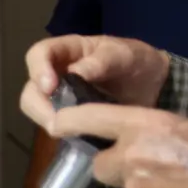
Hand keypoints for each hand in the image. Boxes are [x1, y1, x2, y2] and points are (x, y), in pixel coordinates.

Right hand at [18, 34, 170, 130]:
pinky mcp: (69, 116)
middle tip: (55, 120)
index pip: (39, 54)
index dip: (38, 69)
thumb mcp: (124, 56)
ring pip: (37, 109)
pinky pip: (56, 124)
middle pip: (32, 88)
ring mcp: (61, 97)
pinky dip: (62, 131)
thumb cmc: (137, 62)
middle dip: (39, 105)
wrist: (156, 86)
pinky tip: (77, 136)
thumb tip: (75, 73)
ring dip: (47, 121)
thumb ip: (101, 62)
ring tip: (65, 131)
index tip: (50, 87)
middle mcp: (57, 73)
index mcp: (67, 51)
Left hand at [50, 104, 187, 187]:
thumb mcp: (177, 124)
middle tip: (141, 163)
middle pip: (100, 165)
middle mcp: (131, 155)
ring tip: (172, 182)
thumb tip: (117, 140)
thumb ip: (141, 131)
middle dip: (114, 166)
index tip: (56, 124)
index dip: (69, 121)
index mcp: (142, 124)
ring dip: (138, 185)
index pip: (90, 118)